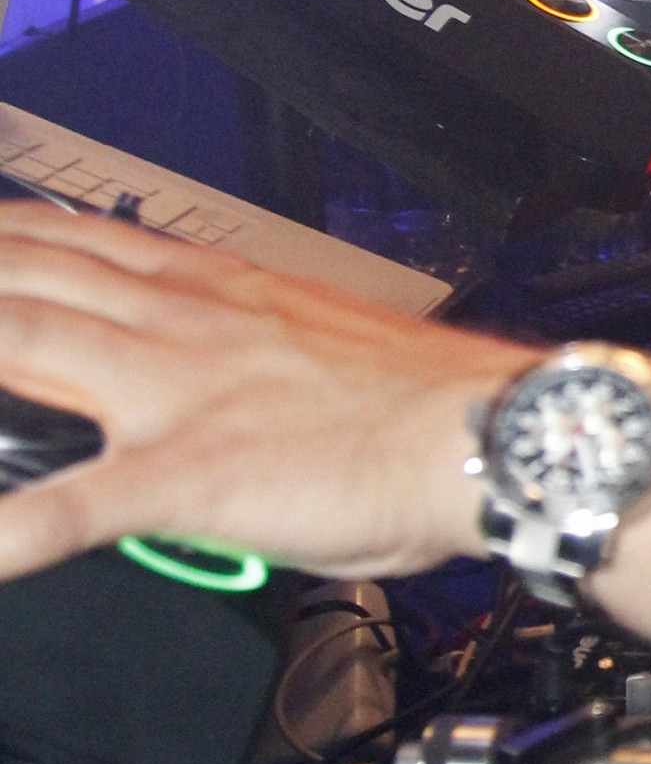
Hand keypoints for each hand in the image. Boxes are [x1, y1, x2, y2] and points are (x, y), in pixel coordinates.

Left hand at [0, 202, 515, 588]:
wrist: (491, 430)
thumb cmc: (424, 405)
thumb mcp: (318, 342)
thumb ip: (250, 349)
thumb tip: (227, 373)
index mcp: (220, 291)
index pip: (86, 240)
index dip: (14, 232)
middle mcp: (184, 324)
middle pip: (33, 276)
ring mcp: (178, 393)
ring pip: (28, 340)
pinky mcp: (189, 473)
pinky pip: (76, 505)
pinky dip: (13, 531)